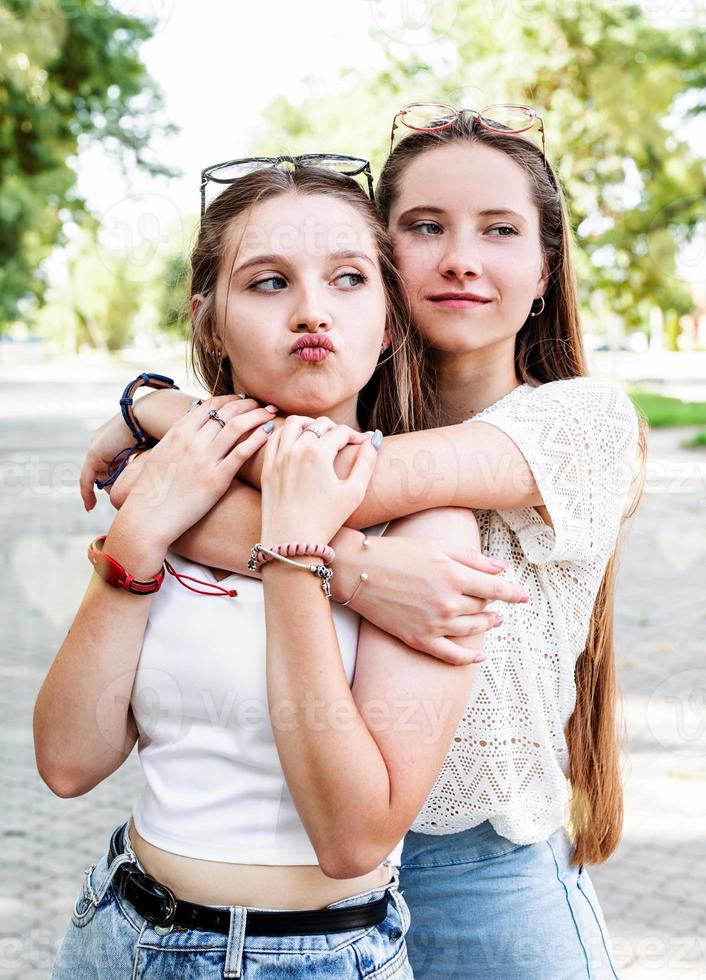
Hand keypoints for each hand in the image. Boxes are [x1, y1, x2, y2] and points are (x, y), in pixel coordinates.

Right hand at [79, 391, 267, 510]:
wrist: (146, 518)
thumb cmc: (150, 492)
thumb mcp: (157, 456)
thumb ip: (173, 442)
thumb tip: (181, 433)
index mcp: (178, 432)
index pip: (209, 405)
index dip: (230, 399)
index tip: (243, 400)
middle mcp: (192, 441)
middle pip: (227, 411)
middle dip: (249, 404)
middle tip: (263, 404)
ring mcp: (204, 459)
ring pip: (237, 426)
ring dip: (258, 415)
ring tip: (271, 413)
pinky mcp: (216, 479)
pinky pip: (242, 452)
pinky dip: (258, 439)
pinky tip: (270, 433)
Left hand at [260, 416, 377, 543]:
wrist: (291, 542)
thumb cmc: (325, 520)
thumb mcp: (354, 493)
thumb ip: (366, 463)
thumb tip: (373, 440)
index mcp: (318, 454)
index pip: (341, 432)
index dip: (355, 435)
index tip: (362, 444)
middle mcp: (295, 450)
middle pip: (319, 424)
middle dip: (335, 428)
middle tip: (344, 441)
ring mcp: (278, 458)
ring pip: (293, 424)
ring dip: (309, 424)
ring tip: (319, 434)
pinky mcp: (267, 468)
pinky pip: (274, 438)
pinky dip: (286, 433)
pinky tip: (296, 441)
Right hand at [334, 531, 529, 664]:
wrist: (358, 572)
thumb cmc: (396, 553)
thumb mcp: (437, 547)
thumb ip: (471, 558)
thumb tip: (501, 567)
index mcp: (453, 576)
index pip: (495, 588)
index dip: (513, 592)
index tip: (524, 596)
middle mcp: (447, 603)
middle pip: (482, 607)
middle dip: (492, 603)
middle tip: (497, 601)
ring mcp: (433, 624)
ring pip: (472, 630)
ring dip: (486, 625)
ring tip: (493, 621)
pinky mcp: (419, 639)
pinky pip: (451, 655)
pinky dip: (469, 658)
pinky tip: (479, 656)